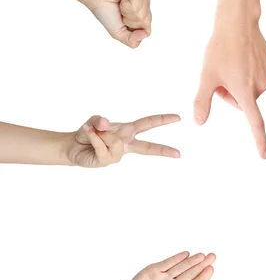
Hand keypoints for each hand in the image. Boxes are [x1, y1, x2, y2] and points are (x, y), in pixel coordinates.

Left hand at [66, 114, 180, 167]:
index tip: (178, 118)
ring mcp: (118, 154)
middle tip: (178, 154)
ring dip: (100, 133)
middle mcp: (126, 144)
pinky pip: (102, 145)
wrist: (72, 147)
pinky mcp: (107, 161)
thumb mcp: (93, 121)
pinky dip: (93, 138)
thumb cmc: (87, 133)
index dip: (163, 120)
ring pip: (114, 140)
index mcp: (128, 131)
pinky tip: (88, 138)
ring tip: (92, 134)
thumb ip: (99, 120)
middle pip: (148, 147)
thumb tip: (105, 123)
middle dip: (163, 149)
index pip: (148, 124)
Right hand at [84, 0, 151, 47]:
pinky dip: (125, 5)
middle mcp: (145, 7)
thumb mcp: (119, 34)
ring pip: (142, 16)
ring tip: (120, 4)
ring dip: (126, 13)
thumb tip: (145, 35)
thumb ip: (132, 41)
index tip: (122, 20)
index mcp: (143, 17)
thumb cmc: (106, 11)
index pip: (146, 32)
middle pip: (145, 24)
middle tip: (120, 11)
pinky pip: (137, 6)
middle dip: (129, 22)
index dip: (132, 30)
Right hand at [122, 252, 215, 279]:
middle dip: (202, 265)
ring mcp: (165, 277)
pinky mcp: (155, 270)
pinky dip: (177, 258)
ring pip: (182, 267)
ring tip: (203, 255)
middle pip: (191, 274)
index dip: (203, 277)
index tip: (211, 269)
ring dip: (192, 260)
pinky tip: (187, 254)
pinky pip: (168, 263)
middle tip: (213, 256)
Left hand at [194, 17, 265, 158]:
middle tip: (222, 74)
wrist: (239, 20)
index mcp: (245, 93)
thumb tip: (199, 122)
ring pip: (251, 89)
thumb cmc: (220, 48)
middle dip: (232, 93)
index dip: (259, 141)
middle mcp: (260, 87)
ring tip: (233, 61)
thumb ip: (202, 101)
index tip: (264, 155)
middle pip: (244, 101)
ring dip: (241, 81)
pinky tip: (244, 56)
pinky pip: (259, 76)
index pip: (254, 123)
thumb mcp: (206, 76)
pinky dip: (250, 70)